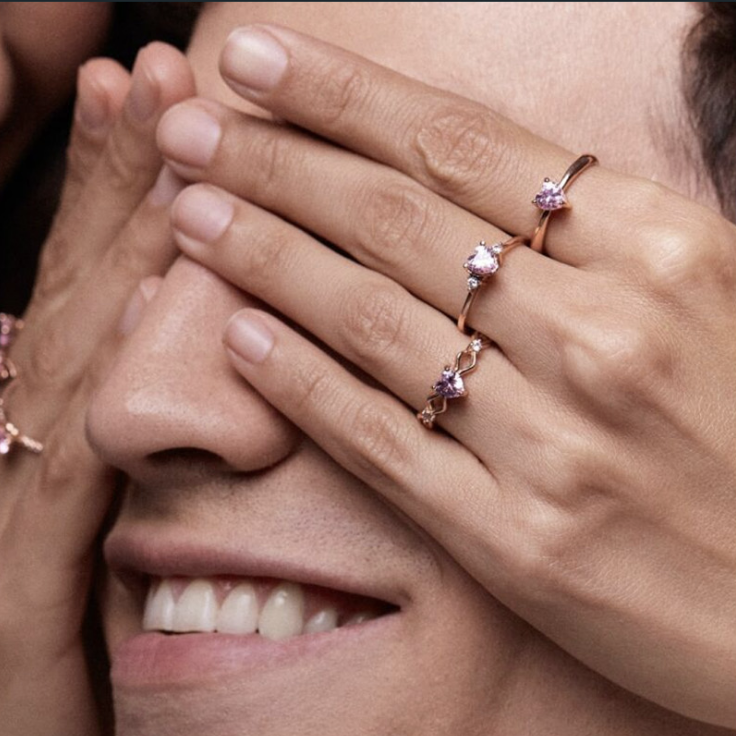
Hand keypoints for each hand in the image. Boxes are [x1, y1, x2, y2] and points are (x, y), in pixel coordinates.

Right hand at [0, 44, 192, 735]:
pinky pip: (69, 465)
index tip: (153, 92)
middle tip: (147, 67)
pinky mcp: (14, 581)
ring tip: (144, 132)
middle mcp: (12, 452)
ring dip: (109, 238)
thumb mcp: (111, 538)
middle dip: (110, 174)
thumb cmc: (75, 666)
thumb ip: (138, 453)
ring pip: (64, 353)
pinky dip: (104, 378)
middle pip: (68, 291)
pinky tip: (138, 307)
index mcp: (44, 439)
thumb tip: (201, 370)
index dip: (115, 189)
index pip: (87, 292)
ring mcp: (3, 509)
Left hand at [155, 25, 735, 727]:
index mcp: (667, 248)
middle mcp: (607, 333)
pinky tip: (234, 335)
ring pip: (374, 320)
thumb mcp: (718, 292)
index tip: (259, 60)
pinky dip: (300, 382)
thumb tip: (457, 168)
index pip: (465, 144)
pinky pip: (383, 441)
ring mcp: (558, 442)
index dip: (345, 95)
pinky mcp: (519, 544)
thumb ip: (600, 233)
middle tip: (186, 130)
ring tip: (187, 214)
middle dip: (275, 163)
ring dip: (265, 257)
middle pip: (398, 220)